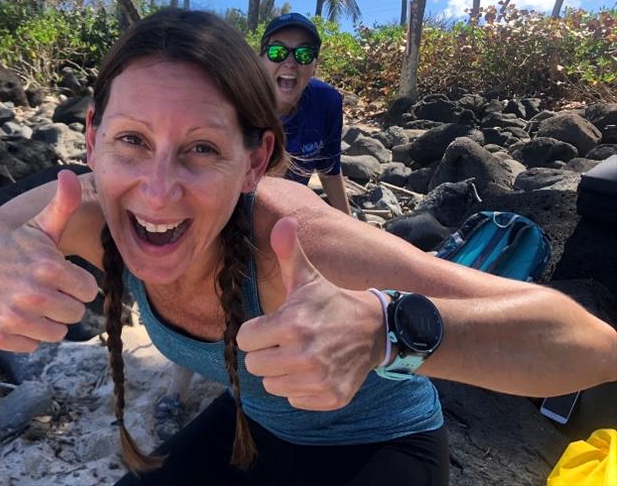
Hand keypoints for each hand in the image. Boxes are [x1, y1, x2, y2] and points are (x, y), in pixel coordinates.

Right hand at [0, 170, 97, 351]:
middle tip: (44, 288)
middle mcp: (32, 295)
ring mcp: (13, 317)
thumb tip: (69, 174)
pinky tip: (13, 314)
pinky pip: (33, 346)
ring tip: (30, 301)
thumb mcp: (40, 225)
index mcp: (49, 267)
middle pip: (76, 314)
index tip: (60, 274)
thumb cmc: (11, 246)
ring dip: (48, 320)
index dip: (77, 283)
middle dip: (65, 302)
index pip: (89, 291)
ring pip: (57, 333)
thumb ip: (63, 204)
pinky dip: (26, 335)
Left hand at [236, 217, 383, 409]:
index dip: (257, 331)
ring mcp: (318, 379)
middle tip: (287, 340)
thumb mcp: (308, 276)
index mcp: (291, 324)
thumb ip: (289, 252)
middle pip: (255, 365)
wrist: (374, 330)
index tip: (275, 324)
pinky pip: (294, 400)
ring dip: (281, 372)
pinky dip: (300, 389)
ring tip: (300, 354)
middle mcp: (304, 355)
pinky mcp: (330, 397)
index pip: (245, 339)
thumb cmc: (331, 301)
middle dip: (266, 352)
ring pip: (272, 386)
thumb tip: (283, 221)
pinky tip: (315, 370)